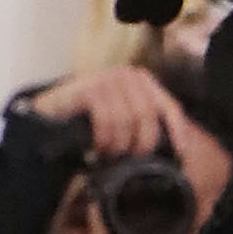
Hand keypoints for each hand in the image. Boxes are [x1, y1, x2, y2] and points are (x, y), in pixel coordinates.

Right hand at [21, 64, 191, 158]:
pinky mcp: (90, 87)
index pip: (170, 106)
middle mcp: (128, 75)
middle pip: (149, 117)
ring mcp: (108, 78)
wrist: (52, 114)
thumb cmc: (91, 120)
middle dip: (141, 144)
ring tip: (108, 151)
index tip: (181, 153)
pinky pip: (107, 119)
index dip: (178, 131)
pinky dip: (104, 138)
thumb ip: (145, 125)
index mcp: (142, 81)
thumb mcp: (124, 120)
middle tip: (129, 158)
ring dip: (118, 143)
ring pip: (127, 121)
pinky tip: (97, 144)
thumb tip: (174, 152)